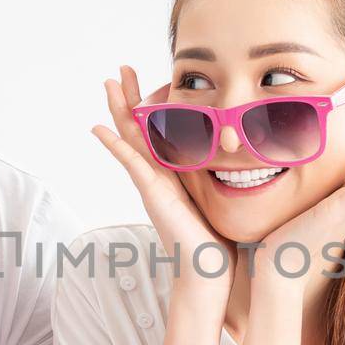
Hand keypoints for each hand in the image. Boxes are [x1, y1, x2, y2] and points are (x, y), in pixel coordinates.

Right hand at [93, 65, 235, 302]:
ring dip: (118, 111)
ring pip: (131, 140)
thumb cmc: (217, 243)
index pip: (159, 134)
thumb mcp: (219, 199)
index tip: (149, 82)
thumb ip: (221, 179)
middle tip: (119, 71)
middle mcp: (159, 178)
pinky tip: (100, 129)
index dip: (151, 108)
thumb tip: (244, 161)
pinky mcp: (153, 195)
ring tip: (108, 85)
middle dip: (129, 99)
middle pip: (138, 130)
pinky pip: (132, 164)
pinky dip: (116, 146)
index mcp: (174, 177)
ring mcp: (152, 186)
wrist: (208, 273)